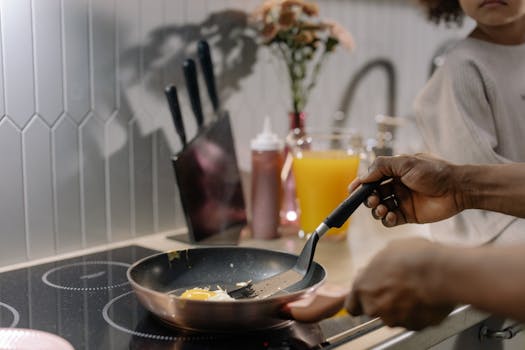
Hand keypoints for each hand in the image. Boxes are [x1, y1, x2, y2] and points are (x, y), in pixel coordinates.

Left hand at [345, 238, 454, 329]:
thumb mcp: (387, 251)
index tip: (367, 295)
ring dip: (401, 306)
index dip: (360, 300)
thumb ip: (376, 267)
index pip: (352, 306)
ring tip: (414, 289)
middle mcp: (375, 307)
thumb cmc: (413, 257)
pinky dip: (417, 312)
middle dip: (383, 301)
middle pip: (373, 310)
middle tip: (396, 287)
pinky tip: (425, 297)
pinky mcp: (415, 326)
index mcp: (363, 288)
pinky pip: (413, 320)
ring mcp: (395, 319)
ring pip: (394, 316)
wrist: (441, 272)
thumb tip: (376, 268)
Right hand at [349, 154, 463, 226]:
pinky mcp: (409, 215)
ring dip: (376, 210)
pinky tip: (390, 216)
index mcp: (395, 172)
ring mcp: (402, 201)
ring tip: (382, 209)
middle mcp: (396, 186)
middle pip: (373, 195)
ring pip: (380, 208)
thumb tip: (363, 176)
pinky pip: (391, 220)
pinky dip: (386, 219)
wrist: (458, 188)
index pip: (372, 179)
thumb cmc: (434, 171)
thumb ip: (382, 166)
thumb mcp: (406, 162)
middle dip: (368, 198)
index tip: (352, 191)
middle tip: (372, 200)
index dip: (361, 185)